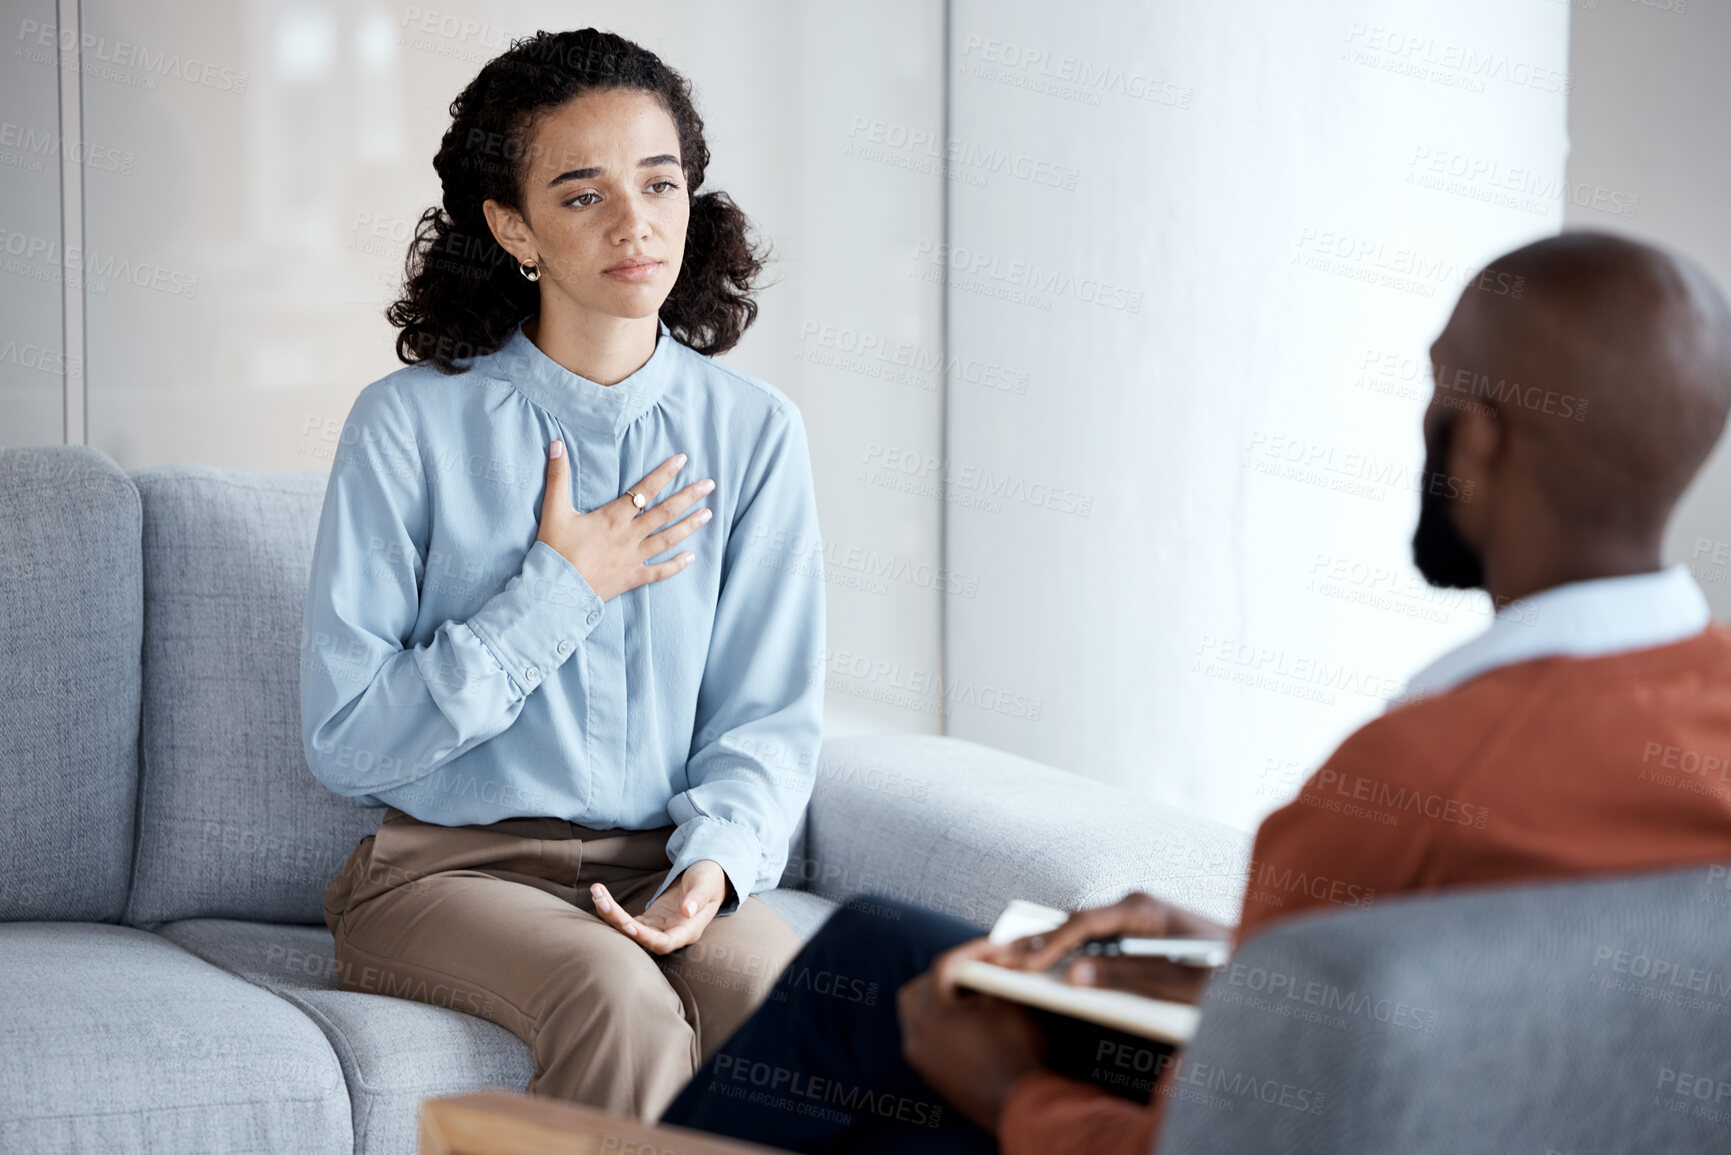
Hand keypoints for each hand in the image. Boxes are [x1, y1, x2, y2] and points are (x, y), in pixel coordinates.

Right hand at [537, 443, 715, 602]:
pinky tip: (691, 558)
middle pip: (665, 512)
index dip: (664, 473)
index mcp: (614, 517)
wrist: (555, 590)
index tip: (682, 459)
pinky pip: (659, 572)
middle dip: (688, 496)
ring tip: (708, 514)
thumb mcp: (554, 509)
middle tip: (710, 485)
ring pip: (668, 539)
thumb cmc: (554, 550)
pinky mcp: (632, 578)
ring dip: (689, 526)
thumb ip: (558, 476)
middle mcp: (629, 535)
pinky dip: (676, 565)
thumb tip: (555, 444)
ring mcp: (633, 558)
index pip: (645, 489)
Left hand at [589, 860, 728, 954]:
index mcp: (689, 930)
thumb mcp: (706, 884)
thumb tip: (687, 911)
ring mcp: (659, 928)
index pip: (665, 943)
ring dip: (612, 914)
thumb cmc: (710, 879)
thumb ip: (698, 898)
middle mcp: (671, 934)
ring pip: (631, 929)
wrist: (708, 877)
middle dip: (618, 921)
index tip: (628, 925)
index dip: (645, 938)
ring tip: (597, 894)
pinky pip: (629, 921)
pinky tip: (601, 897)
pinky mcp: (650, 920)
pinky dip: (614, 911)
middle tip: (601, 899)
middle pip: (641, 937)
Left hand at [899, 941, 1046, 1134]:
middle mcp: (915, 1035)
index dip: (970, 951)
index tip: (991, 947)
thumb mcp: (1008, 1003)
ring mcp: (921, 1060)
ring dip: (940, 1003)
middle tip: (972, 971)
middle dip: (943, 976)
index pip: (943, 966)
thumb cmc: (1016, 1052)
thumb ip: (992, 976)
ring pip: (918, 1018)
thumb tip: (991, 963)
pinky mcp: (931, 1077)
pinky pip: (927, 1042)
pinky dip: (942, 1028)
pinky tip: (968, 1027)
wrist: (1021, 1106)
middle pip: (918, 991)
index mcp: (930, 1012)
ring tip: (970, 999)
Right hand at [1002, 893, 1229, 1004]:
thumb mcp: (1179, 983)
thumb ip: (1126, 977)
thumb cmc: (1227, 975)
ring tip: (1010, 960)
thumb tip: (1074, 976)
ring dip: (1048, 944)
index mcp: (1146, 909)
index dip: (1052, 943)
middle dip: (1036, 940)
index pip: (1085, 922)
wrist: (1261, 962)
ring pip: (1082, 928)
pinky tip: (1046, 961)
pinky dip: (1068, 949)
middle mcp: (1138, 904)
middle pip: (1075, 920)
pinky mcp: (1139, 930)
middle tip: (996, 958)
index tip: (1026, 965)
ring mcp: (1138, 915)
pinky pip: (1095, 937)